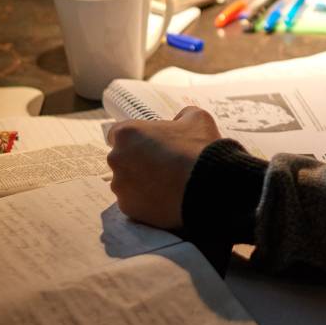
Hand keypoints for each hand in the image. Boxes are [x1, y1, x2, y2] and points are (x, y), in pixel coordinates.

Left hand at [106, 106, 219, 229]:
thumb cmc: (199, 147)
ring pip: (126, 182)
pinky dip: (146, 201)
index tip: (148, 144)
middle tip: (161, 165)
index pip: (117, 133)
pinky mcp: (128, 208)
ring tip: (166, 184)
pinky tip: (165, 198)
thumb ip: (180, 116)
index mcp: (127, 133)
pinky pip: (134, 202)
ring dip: (140, 182)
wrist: (208, 186)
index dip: (135, 138)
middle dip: (137, 161)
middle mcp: (116, 158)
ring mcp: (120, 185)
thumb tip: (179, 121)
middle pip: (122, 159)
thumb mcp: (196, 118)